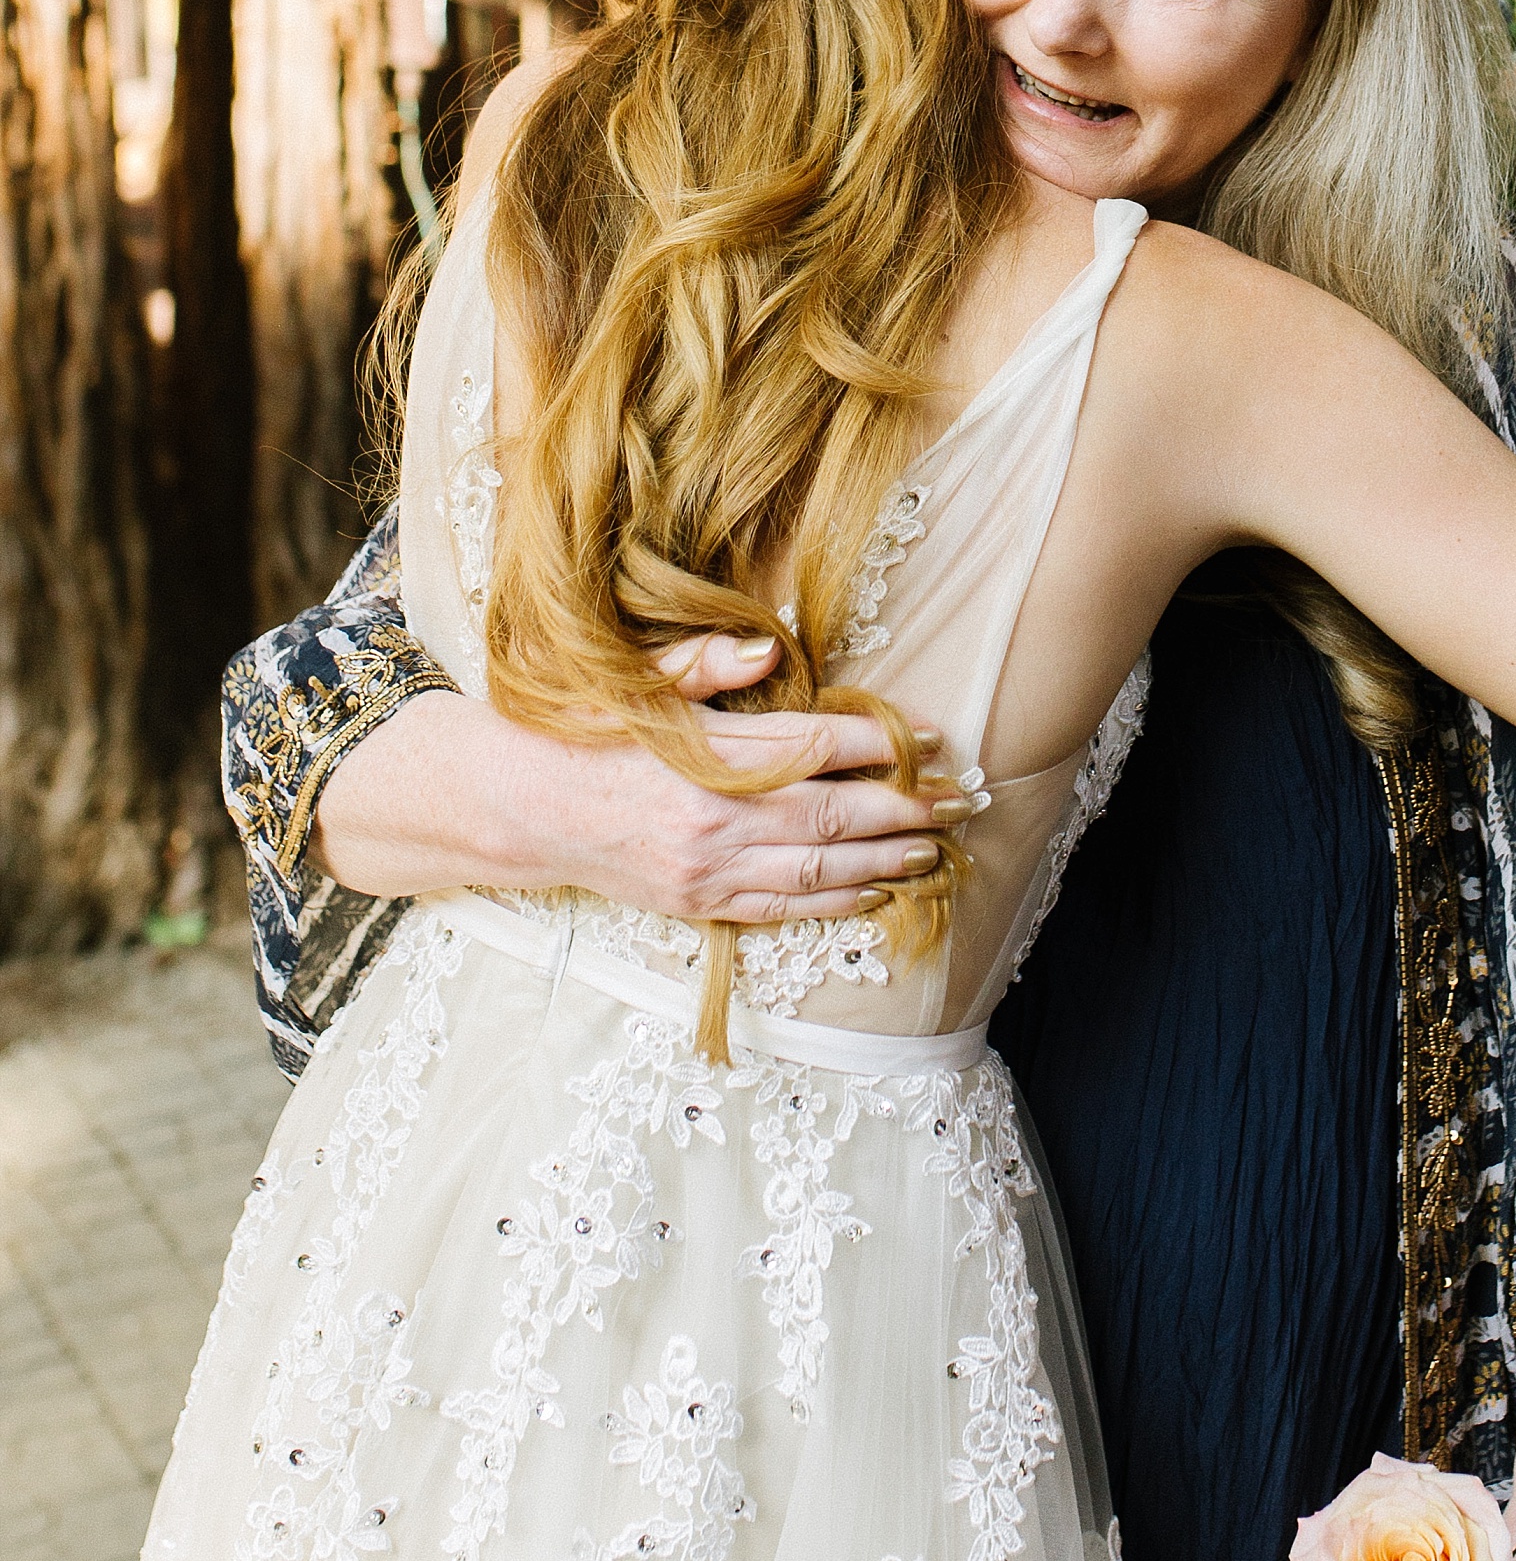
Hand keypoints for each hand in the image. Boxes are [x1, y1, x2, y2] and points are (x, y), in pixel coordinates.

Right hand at [316, 685, 967, 921]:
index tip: (931, 738)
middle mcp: (710, 822)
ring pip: (816, 872)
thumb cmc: (575, 732)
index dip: (878, 745)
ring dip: (884, 862)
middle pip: (831, 817)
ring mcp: (704, 871)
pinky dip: (835, 903)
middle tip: (959, 801)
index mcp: (700, 758)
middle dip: (903, 811)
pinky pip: (780, 909)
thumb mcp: (628, 683)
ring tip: (936, 849)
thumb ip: (700, 666)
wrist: (512, 808)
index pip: (811, 748)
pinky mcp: (695, 903)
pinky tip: (875, 891)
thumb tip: (766, 651)